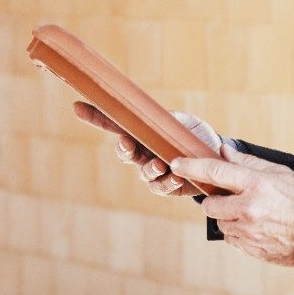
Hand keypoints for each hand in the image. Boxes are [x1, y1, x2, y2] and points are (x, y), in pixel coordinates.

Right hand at [73, 102, 221, 195]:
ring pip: (143, 172)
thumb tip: (147, 114)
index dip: (94, 117)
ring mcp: (153, 170)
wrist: (216, 154)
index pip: (113, 124)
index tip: (78, 107)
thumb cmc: (192, 134)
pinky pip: (161, 187)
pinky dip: (167, 182)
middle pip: (124, 152)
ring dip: (150, 168)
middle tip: (128, 144)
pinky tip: (176, 178)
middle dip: (123, 149)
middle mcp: (142, 153)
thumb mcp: (180, 121)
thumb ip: (165, 120)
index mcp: (140, 133)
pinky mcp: (168, 186)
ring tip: (161, 164)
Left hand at [169, 143, 293, 265]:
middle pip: (209, 205)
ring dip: (228, 218)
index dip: (192, 167)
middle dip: (215, 201)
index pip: (214, 172)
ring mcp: (248, 231)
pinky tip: (257, 228)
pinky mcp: (251, 248)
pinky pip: (232, 239)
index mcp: (255, 184)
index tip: (177, 163)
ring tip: (251, 214)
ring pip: (220, 223)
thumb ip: (248, 162)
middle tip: (231, 198)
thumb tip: (224, 152)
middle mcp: (248, 208)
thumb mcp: (278, 172)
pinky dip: (238, 233)